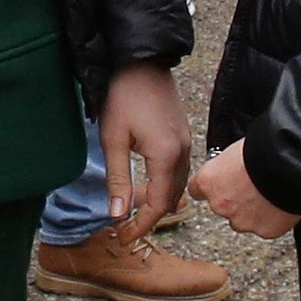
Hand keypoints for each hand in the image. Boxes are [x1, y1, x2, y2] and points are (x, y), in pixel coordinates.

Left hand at [99, 64, 191, 231]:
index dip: (141, 226)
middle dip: (150, 219)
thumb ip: (118, 179)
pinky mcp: (185, 135)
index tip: (124, 238)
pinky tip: (152, 189)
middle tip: (126, 231)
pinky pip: (181, 171)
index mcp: (166, 156)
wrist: (143, 62)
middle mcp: (183, 153)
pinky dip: (168, 187)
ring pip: (179, 186)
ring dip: (160, 203)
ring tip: (137, 215)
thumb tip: (118, 215)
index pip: (158, 205)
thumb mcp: (114, 140)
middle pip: (171, 199)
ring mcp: (187, 143)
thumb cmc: (124, 96)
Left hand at [192, 142, 297, 237]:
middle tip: (252, 185)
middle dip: (235, 199)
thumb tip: (230, 169)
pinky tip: (280, 203)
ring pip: (242, 220)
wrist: (292, 164)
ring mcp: (242, 221)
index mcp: (208, 181)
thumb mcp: (235, 150)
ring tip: (269, 194)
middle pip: (222, 206)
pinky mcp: (264, 231)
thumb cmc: (265, 149)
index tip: (218, 184)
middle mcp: (220, 205)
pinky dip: (271, 219)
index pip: (196, 190)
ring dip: (252, 211)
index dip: (211, 186)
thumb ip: (226, 167)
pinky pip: (265, 227)